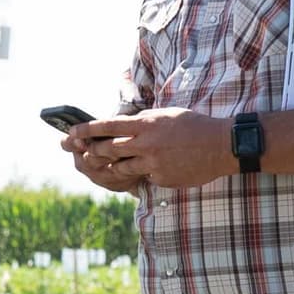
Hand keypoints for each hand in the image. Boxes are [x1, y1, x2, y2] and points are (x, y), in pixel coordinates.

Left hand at [69, 108, 234, 191]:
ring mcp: (152, 163)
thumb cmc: (194, 126)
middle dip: (92, 152)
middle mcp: (145, 143)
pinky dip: (142, 174)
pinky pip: (143, 177)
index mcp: (146, 124)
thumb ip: (144, 120)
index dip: (86, 130)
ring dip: (113, 167)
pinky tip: (152, 170)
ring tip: (109, 166)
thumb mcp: (166, 115)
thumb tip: (124, 123)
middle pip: (107, 150)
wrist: (222, 145)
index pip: (107, 126)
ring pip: (121, 168)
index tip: (72, 132)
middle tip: (83, 152)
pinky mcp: (161, 178)